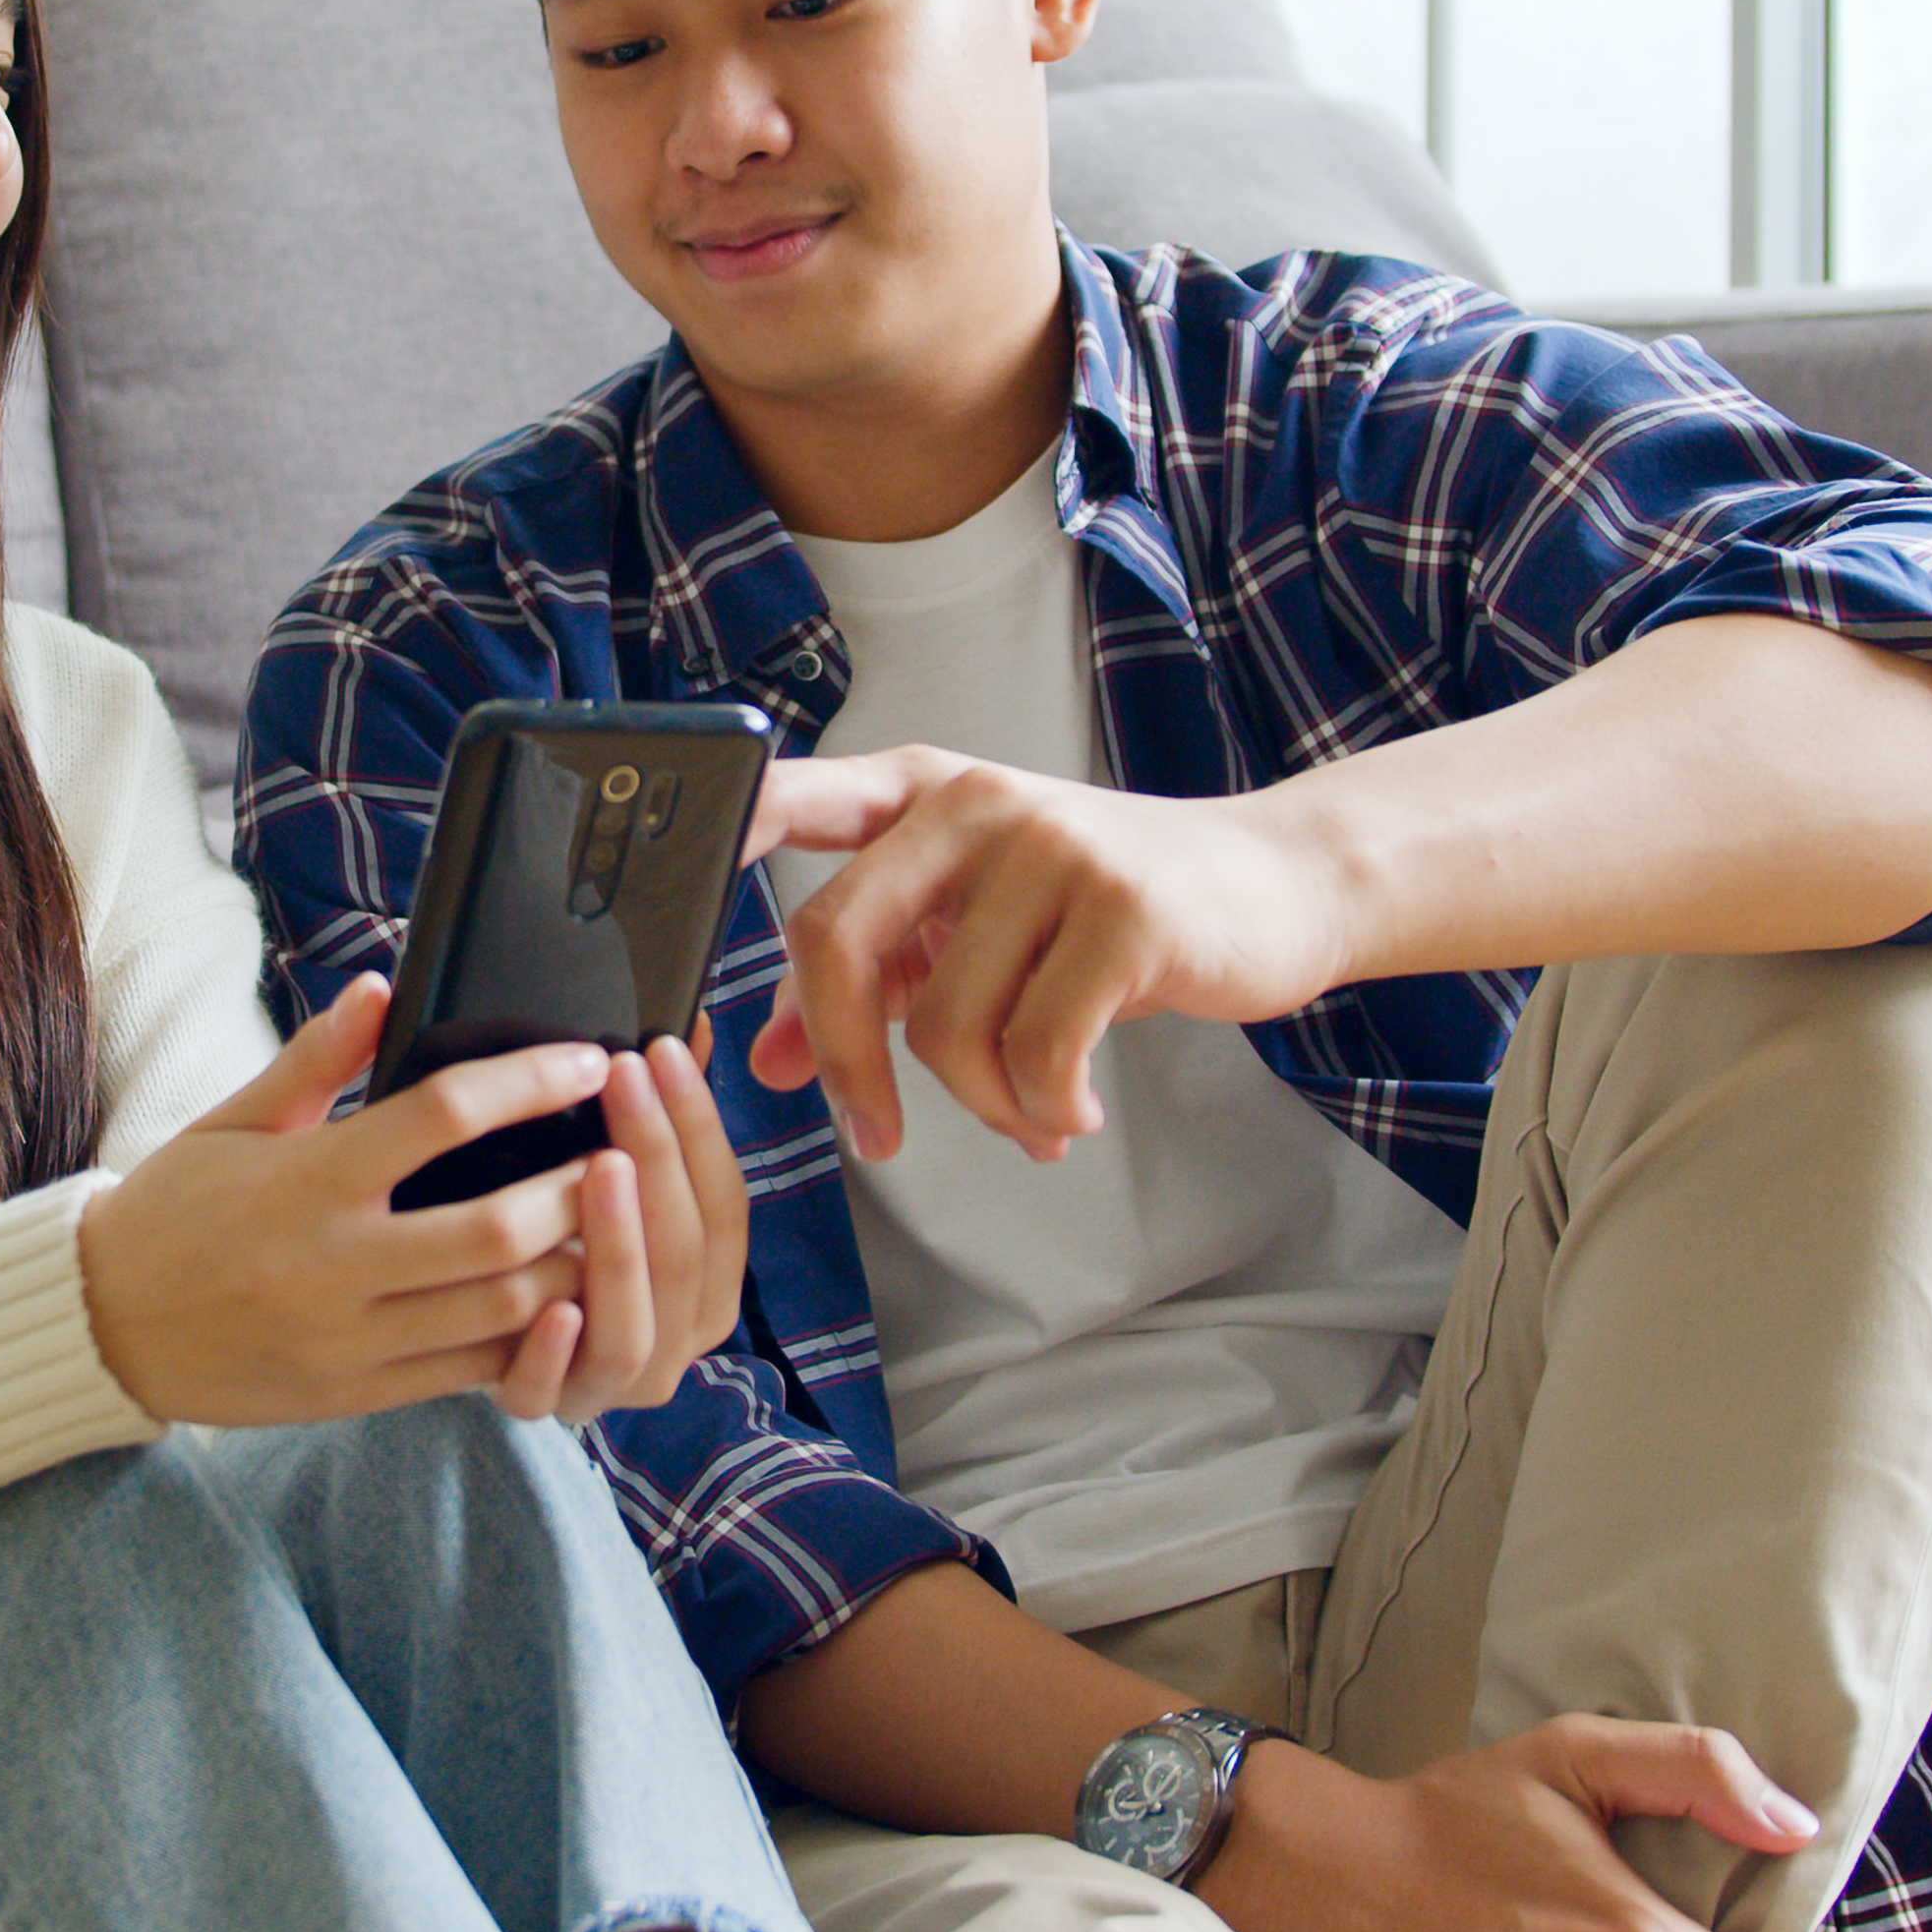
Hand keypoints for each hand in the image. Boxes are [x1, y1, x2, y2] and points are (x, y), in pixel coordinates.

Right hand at [78, 981, 646, 1426]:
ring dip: (573, 1266)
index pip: (441, 1116)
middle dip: (577, 1189)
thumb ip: (312, 1062)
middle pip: (496, 1228)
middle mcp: (336, 1262)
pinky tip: (566, 1299)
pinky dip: (529, 1337)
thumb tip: (380, 988)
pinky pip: (469, 1370)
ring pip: (498, 1308)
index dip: (526, 1083)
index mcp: (307, 1180)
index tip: (583, 1060)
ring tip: (616, 1223)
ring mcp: (351, 1337)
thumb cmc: (169, 1212)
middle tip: (626, 1150)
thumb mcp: (228, 1121)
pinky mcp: (358, 1393)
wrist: (101, 1328)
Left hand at [513, 1032, 751, 1420]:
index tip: (663, 1050)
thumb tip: (689, 1023)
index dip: (701, 1126)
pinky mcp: (546, 1409)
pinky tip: (549, 1302)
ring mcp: (612, 1384)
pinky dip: (552, 1352)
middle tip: (623, 1077)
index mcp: (706, 1287)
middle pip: (684, 1253)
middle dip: (661, 1158)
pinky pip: (552, 1392)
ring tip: (600, 1166)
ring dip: (621, 1245)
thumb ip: (654, 1119)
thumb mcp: (612, 1177)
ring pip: (633, 1326)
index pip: (724, 1202)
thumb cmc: (560, 1241)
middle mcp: (674, 1342)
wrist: (476, 1337)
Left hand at [739, 748, 1352, 1162]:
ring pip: (943, 1023)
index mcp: (920, 794)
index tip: (657, 896)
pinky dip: (1046, 1110)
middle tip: (873, 1136)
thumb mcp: (978, 929)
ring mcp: (1050, 846)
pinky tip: (1074, 1115)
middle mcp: (973, 802)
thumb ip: (870, 981)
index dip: (718, 836)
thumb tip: (762, 1059)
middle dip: (843, 1064)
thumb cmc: (1106, 913)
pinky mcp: (1123, 907)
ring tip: (1030, 1117)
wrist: (1274, 888)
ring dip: (982, 1106)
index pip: (791, 799)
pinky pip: (1037, 1051)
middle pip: (836, 941)